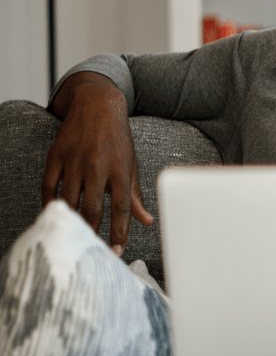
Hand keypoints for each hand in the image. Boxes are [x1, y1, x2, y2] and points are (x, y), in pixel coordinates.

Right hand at [41, 73, 153, 255]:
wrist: (98, 105)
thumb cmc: (118, 140)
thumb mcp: (132, 165)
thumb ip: (135, 196)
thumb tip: (147, 221)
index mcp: (120, 170)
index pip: (121, 209)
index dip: (119, 232)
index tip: (117, 250)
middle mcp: (97, 166)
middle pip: (93, 208)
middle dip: (93, 231)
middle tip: (93, 246)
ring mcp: (74, 160)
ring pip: (70, 200)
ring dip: (72, 220)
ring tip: (75, 235)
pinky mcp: (56, 155)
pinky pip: (49, 186)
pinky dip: (51, 203)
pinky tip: (56, 214)